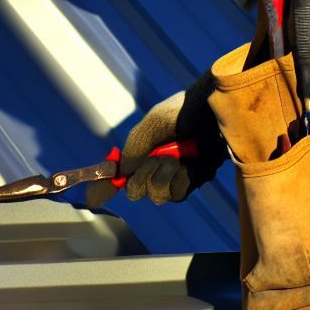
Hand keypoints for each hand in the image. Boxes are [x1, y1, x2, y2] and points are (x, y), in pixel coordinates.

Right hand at [86, 71, 225, 207]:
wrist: (214, 111)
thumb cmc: (183, 111)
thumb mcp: (153, 123)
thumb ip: (136, 146)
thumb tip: (123, 173)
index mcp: (144, 149)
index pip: (122, 173)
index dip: (107, 187)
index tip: (95, 198)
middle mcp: (157, 164)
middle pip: (138, 189)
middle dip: (145, 176)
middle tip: (158, 160)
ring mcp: (175, 174)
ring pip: (158, 194)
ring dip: (166, 175)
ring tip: (178, 157)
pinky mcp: (194, 180)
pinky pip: (179, 193)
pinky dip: (182, 179)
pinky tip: (191, 163)